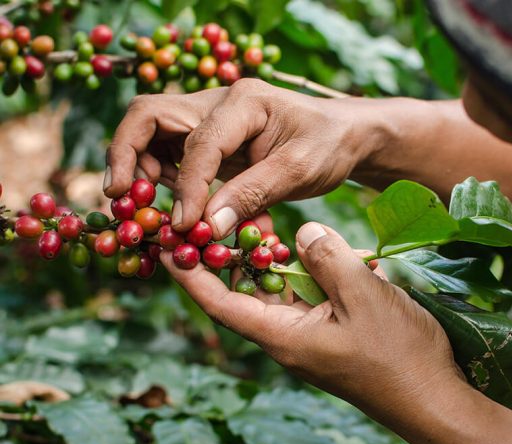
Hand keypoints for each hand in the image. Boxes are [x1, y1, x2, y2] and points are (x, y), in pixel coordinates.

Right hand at [105, 79, 380, 237]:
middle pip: (149, 117)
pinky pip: (173, 155)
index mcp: (243, 102)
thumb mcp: (299, 170)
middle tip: (120, 199)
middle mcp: (217, 104)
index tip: (184, 226)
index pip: (198, 142)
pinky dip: (163, 179)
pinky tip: (174, 205)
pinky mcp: (212, 141)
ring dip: (140, 169)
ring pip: (153, 135)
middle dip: (127, 156)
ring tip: (143, 206)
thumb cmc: (328, 146)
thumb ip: (252, 195)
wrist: (344, 136)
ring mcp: (211, 120)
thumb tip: (206, 227)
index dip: (187, 187)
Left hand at [160, 221, 463, 429]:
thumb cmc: (398, 355)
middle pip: (243, 293)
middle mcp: (286, 337)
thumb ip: (327, 258)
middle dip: (230, 257)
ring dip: (273, 261)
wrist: (434, 399)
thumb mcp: (362, 296)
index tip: (167, 245)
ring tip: (266, 227)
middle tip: (218, 219)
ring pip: (277, 292)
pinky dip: (306, 273)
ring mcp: (308, 337)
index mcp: (281, 336)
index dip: (190, 274)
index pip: (219, 302)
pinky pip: (305, 297)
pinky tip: (321, 253)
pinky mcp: (328, 334)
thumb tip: (302, 233)